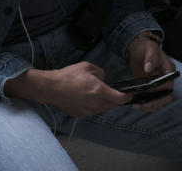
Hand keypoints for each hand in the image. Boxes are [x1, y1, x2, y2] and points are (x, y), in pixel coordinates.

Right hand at [5, 61, 127, 118]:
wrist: (51, 88)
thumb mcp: (87, 67)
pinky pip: (93, 111)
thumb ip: (100, 73)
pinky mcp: (81, 115)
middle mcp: (95, 104)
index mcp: (99, 91)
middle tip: (115, 92)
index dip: (127, 97)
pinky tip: (89, 98)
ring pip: (103, 109)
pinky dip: (95, 106)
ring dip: (105, 103)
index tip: (130, 94)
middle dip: (115, 99)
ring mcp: (88, 111)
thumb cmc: (69, 76)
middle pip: (112, 105)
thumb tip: (103, 79)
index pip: (119, 99)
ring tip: (99, 93)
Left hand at [125, 34, 175, 111]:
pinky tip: (135, 104)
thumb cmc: (146, 48)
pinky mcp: (151, 90)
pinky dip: (144, 104)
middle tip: (141, 106)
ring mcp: (159, 86)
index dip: (161, 90)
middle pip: (165, 96)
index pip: (169, 84)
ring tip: (135, 106)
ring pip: (159, 101)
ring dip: (149, 106)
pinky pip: (151, 100)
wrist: (139, 50)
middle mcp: (166, 80)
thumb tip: (148, 68)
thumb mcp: (149, 48)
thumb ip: (151, 57)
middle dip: (154, 103)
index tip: (150, 92)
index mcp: (169, 70)